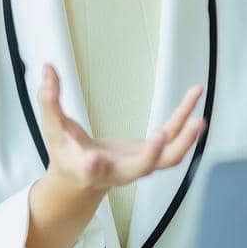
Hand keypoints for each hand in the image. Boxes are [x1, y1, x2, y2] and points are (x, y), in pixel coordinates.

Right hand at [37, 63, 205, 190]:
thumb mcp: (52, 129)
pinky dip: (185, 117)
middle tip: (159, 138)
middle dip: (152, 156)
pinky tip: (195, 94)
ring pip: (167, 158)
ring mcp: (140, 164)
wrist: (83, 179)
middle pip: (140, 169)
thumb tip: (48, 69)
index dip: (91, 167)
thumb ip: (49, 101)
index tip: (92, 160)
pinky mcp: (153, 152)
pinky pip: (174, 136)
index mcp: (88, 169)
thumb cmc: (68, 154)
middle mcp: (119, 171)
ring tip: (198, 117)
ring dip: (184, 139)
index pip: (89, 171)